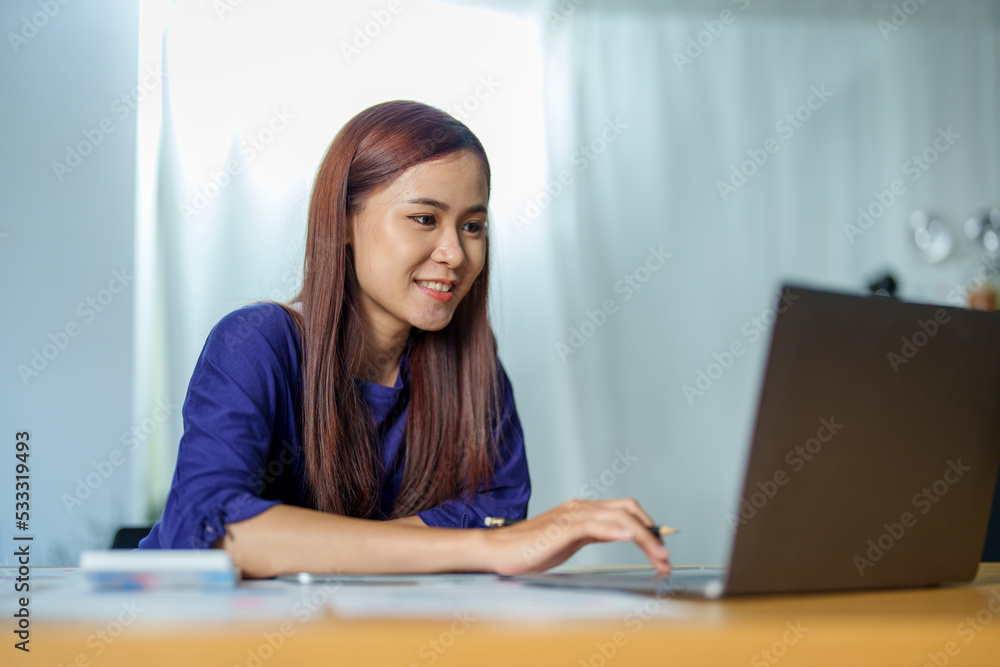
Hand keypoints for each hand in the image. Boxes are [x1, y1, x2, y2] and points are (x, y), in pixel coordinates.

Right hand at [481, 498, 670, 575]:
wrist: (497, 551)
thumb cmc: (528, 550)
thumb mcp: (569, 542)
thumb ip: (592, 534)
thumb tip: (619, 534)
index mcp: (583, 511)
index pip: (625, 510)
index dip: (648, 527)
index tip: (661, 549)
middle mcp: (580, 508)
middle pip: (628, 508)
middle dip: (652, 531)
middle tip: (665, 558)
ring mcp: (572, 515)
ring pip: (619, 517)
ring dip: (645, 537)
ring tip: (659, 558)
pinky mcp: (563, 528)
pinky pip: (596, 525)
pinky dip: (617, 530)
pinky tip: (630, 538)